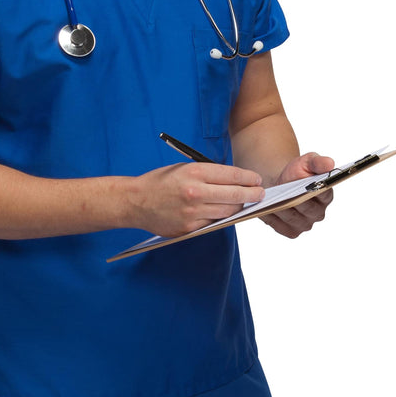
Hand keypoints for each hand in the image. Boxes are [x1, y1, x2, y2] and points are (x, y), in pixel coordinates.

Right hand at [129, 162, 264, 238]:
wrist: (135, 202)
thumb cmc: (160, 182)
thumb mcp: (183, 168)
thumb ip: (208, 174)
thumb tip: (235, 180)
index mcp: (194, 172)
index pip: (232, 175)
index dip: (249, 178)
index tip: (256, 180)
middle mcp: (195, 192)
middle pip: (235, 195)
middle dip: (252, 194)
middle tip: (260, 194)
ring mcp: (192, 212)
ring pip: (228, 211)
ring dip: (238, 206)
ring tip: (242, 202)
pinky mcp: (189, 228)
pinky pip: (214, 222)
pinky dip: (220, 217)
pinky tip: (223, 211)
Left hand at [260, 152, 335, 238]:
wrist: (281, 183)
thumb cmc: (296, 173)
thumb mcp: (307, 162)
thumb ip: (318, 162)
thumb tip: (330, 163)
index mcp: (326, 196)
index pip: (322, 194)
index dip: (313, 190)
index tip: (303, 184)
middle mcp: (318, 213)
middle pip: (306, 208)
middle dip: (294, 200)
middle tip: (281, 192)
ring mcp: (305, 224)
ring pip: (292, 218)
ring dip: (281, 209)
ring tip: (270, 199)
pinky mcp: (292, 231)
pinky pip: (281, 226)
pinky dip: (272, 218)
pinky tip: (264, 208)